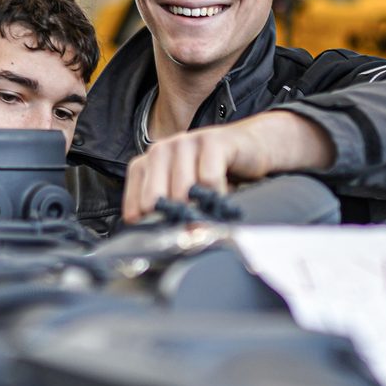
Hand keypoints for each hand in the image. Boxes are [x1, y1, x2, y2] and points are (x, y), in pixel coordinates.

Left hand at [122, 110, 331, 222]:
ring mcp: (185, 142)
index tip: (170, 236)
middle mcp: (160, 150)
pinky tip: (224, 196)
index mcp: (146, 165)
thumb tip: (157, 244)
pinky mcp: (211, 140)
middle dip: (175, 219)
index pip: (135, 207)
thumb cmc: (214, 174)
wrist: (250, 148)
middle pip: (156, 200)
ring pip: (182, 190)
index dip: (153, 227)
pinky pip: (209, 179)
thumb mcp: (184, 194)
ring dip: (198, 208)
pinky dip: (218, 195)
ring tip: (209, 212)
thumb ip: (167, 213)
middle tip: (192, 230)